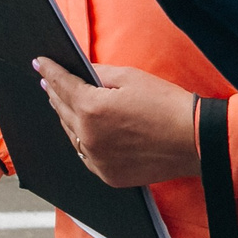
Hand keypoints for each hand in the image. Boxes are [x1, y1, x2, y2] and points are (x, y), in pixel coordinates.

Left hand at [36, 61, 201, 186]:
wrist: (198, 141)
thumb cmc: (168, 105)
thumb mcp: (130, 77)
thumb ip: (98, 73)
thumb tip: (81, 72)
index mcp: (91, 109)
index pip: (61, 84)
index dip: (49, 70)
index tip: (40, 63)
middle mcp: (89, 137)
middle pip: (62, 109)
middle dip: (54, 92)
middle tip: (47, 80)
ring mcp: (98, 159)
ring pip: (72, 134)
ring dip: (66, 116)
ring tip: (62, 102)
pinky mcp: (109, 175)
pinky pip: (86, 155)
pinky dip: (82, 140)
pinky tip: (82, 130)